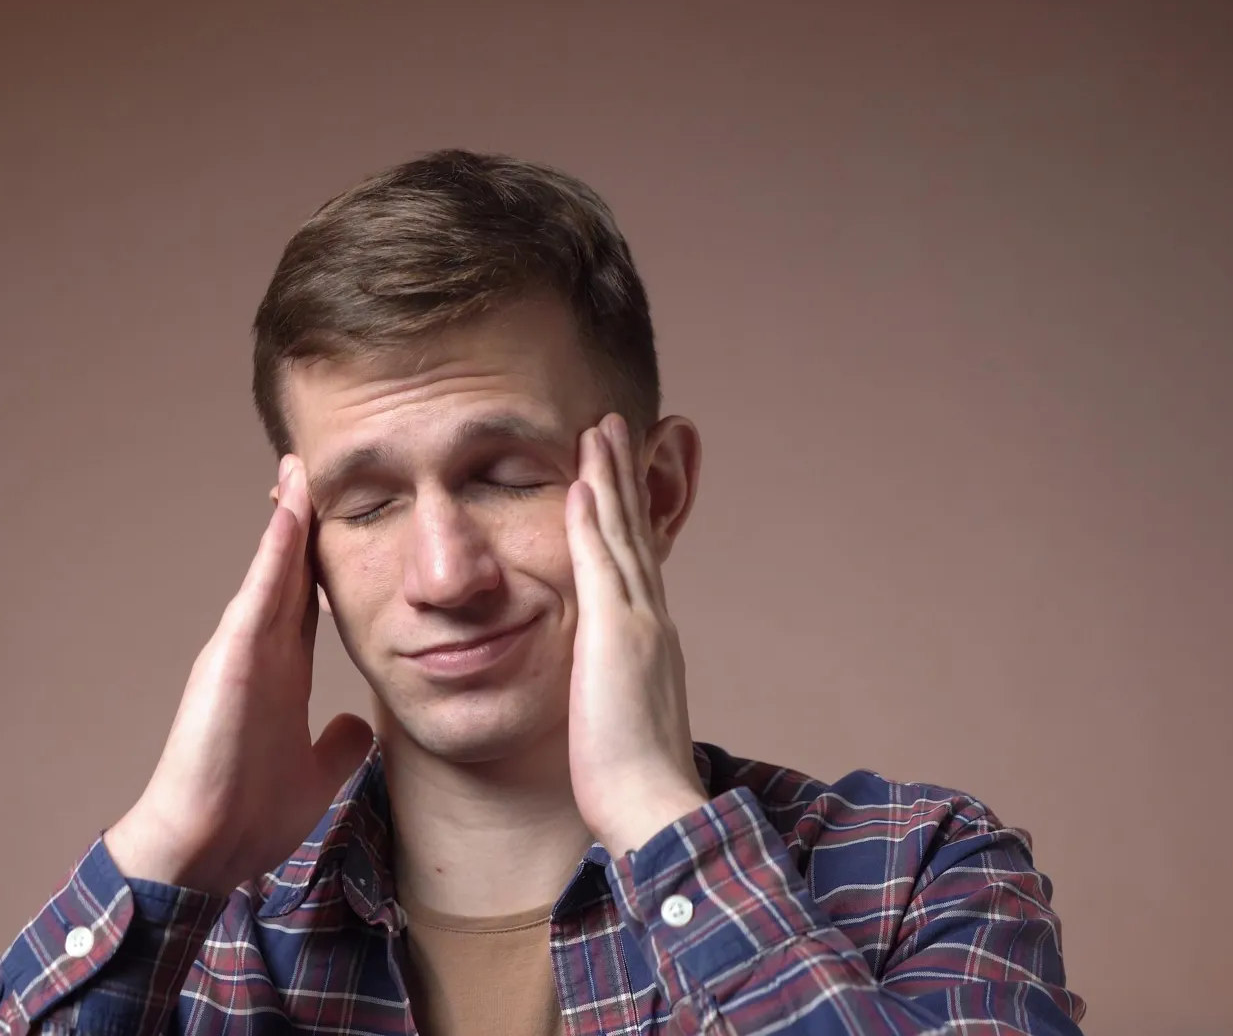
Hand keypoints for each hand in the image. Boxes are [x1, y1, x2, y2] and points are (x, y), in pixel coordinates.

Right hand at [104, 456, 374, 893]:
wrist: (205, 849)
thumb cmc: (248, 817)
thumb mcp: (316, 773)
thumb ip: (337, 744)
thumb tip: (361, 723)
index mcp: (282, 673)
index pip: (307, 600)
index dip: (323, 558)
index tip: (342, 515)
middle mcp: (262, 652)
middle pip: (287, 571)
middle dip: (302, 519)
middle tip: (312, 463)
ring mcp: (242, 652)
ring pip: (271, 571)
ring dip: (288, 518)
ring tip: (301, 468)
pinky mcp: (229, 661)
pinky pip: (257, 596)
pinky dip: (273, 555)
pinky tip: (290, 517)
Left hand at [566, 414, 710, 855]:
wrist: (653, 807)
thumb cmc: (633, 783)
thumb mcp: (621, 722)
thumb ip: (612, 694)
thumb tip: (605, 692)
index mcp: (650, 641)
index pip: (636, 562)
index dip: (626, 515)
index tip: (614, 474)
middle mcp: (651, 621)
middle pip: (635, 532)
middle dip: (623, 476)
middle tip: (613, 426)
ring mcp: (637, 623)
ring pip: (621, 533)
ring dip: (608, 477)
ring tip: (598, 429)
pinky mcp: (614, 634)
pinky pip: (599, 562)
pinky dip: (591, 518)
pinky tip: (579, 480)